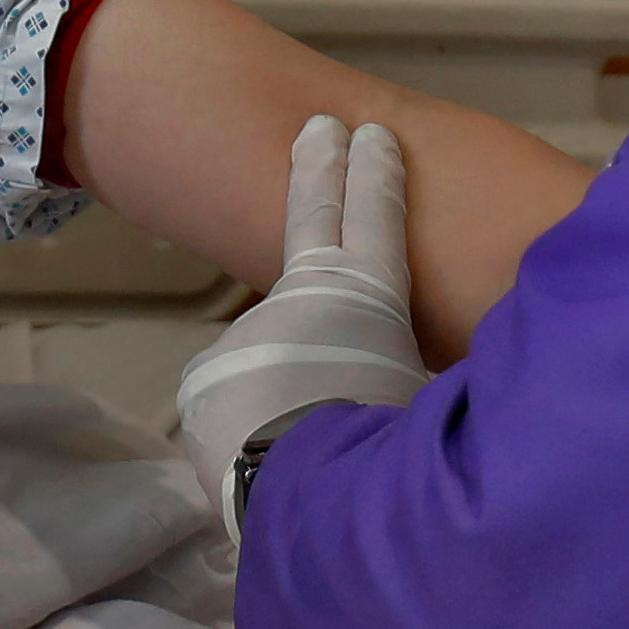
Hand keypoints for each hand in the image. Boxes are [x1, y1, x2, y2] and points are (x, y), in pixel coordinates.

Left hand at [172, 117, 426, 512]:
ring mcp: (246, 332)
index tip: (370, 133)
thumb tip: (393, 371)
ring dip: (292, 389)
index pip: (376, 218)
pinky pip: (238, 402)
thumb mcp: (424, 402)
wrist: (309, 498)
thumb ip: (407, 369)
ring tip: (315, 444)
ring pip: (276, 356)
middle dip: (320, 169)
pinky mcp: (203, 375)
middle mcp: (303, 300)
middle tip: (318, 130)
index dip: (374, 174)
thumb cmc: (388, 453)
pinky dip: (257, 429)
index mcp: (367, 299)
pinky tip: (272, 465)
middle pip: (313, 221)